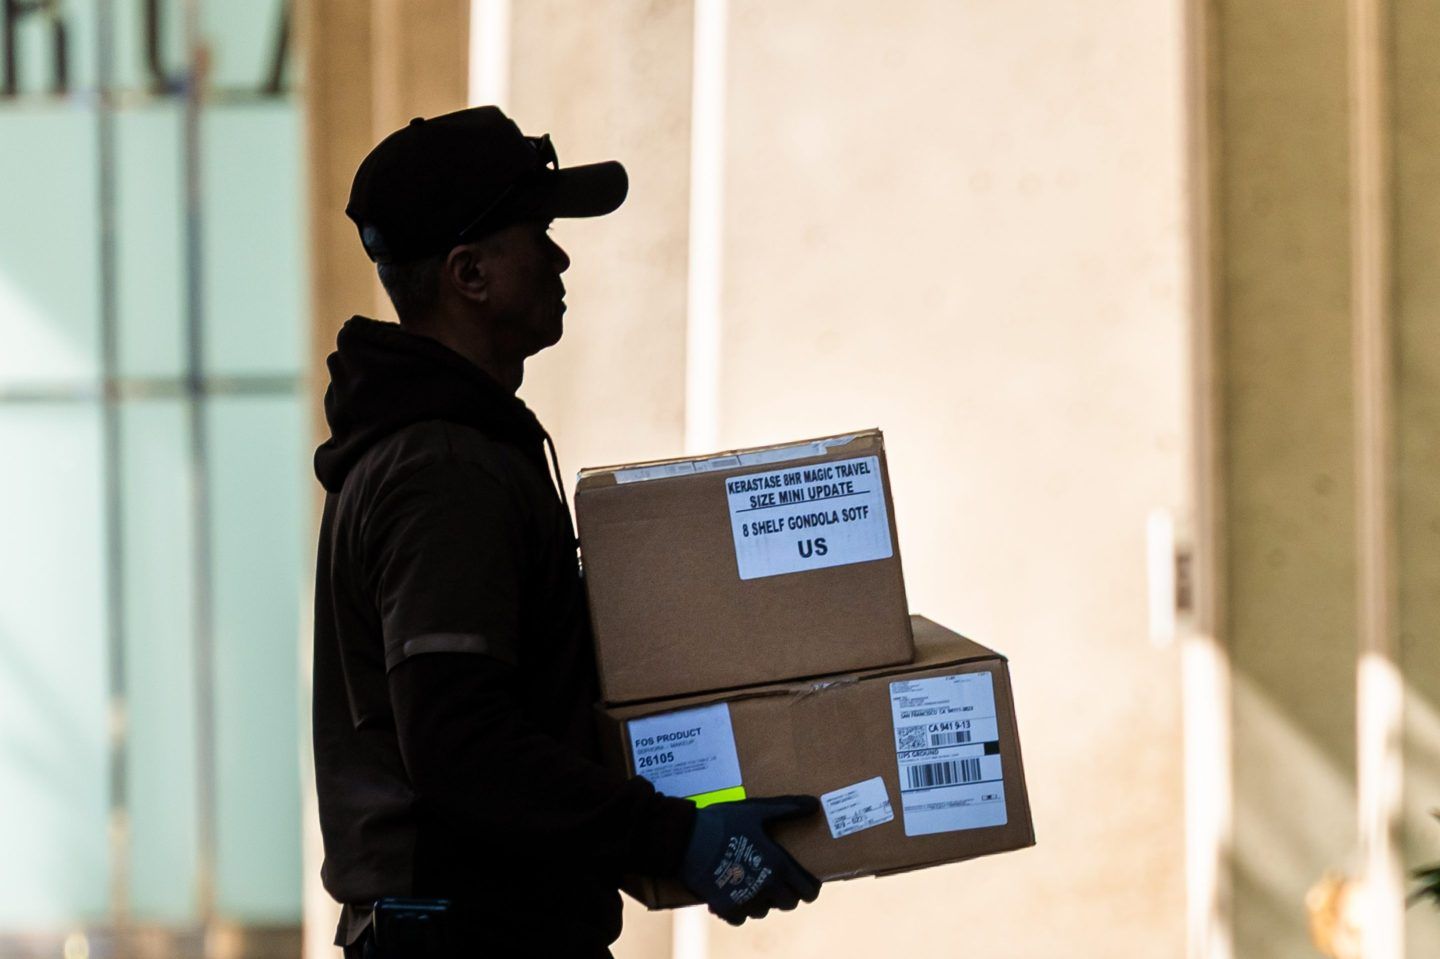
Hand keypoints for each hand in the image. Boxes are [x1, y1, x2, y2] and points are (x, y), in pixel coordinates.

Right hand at [677, 795, 821, 924]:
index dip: (810, 887)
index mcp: (778, 865)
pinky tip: (733, 892)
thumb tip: (813, 804)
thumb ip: (787, 808)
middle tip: (778, 879)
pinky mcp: (725, 907)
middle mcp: (766, 887)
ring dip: (762, 900)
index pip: (808, 890)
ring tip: (753, 882)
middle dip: (786, 893)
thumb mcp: (756, 811)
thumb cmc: (723, 822)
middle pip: (788, 904)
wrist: (685, 840)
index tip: (805, 881)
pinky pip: (740, 918)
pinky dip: (739, 909)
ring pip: (764, 911)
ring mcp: (745, 900)